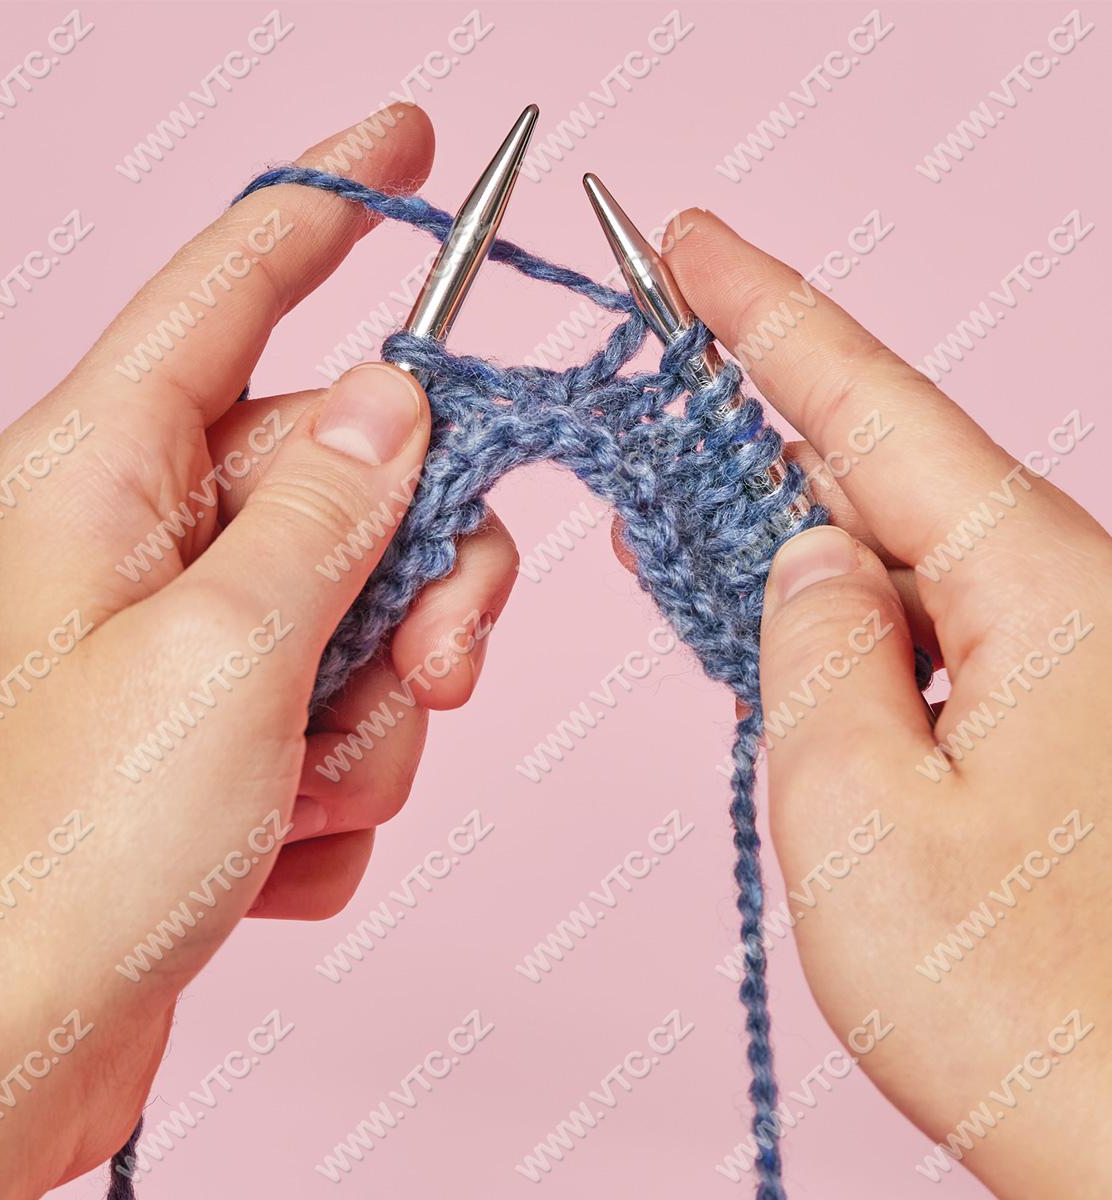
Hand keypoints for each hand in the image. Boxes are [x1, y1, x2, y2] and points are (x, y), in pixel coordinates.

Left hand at [0, 104, 515, 1197]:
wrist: (5, 1045)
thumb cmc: (63, 855)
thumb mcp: (226, 654)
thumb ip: (328, 508)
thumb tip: (395, 400)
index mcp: (107, 470)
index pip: (235, 282)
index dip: (332, 204)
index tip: (412, 143)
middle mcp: (149, 535)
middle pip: (353, 470)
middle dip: (423, 571)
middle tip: (434, 663)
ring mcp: (194, 633)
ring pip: (371, 602)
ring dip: (381, 708)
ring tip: (310, 792)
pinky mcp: (227, 724)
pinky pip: (350, 704)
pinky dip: (345, 778)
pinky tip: (274, 847)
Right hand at [636, 209, 1109, 1196]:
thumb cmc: (1034, 1012)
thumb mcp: (858, 807)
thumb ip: (808, 649)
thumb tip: (802, 560)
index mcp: (1041, 592)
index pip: (872, 407)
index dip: (767, 315)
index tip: (693, 244)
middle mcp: (1069, 604)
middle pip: (886, 469)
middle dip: (762, 422)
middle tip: (665, 378)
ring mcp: (1064, 664)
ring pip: (897, 556)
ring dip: (786, 534)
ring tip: (684, 516)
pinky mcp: (1046, 722)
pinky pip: (918, 630)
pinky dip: (833, 617)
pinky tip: (772, 618)